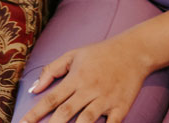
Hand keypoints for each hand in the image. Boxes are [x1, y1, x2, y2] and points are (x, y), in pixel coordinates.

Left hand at [18, 34, 150, 122]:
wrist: (134, 52)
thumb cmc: (100, 53)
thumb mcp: (73, 55)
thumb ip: (52, 70)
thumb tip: (34, 89)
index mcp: (75, 78)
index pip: (51, 99)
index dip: (35, 113)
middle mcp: (88, 90)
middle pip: (65, 112)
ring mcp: (105, 99)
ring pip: (86, 120)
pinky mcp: (121, 107)